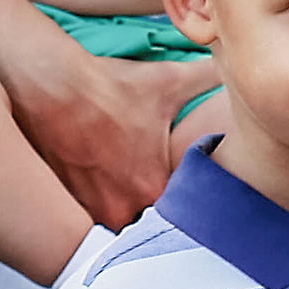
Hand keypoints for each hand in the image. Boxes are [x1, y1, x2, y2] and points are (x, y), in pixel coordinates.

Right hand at [13, 47, 194, 231]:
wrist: (51, 84)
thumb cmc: (110, 86)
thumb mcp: (169, 80)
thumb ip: (208, 78)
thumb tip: (237, 64)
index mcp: (153, 188)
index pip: (180, 216)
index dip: (183, 204)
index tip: (181, 192)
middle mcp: (121, 208)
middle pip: (145, 225)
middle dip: (150, 212)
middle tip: (151, 192)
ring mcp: (88, 209)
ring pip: (113, 225)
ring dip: (119, 211)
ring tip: (119, 189)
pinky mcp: (62, 203)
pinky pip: (82, 218)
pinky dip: (89, 206)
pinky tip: (93, 183)